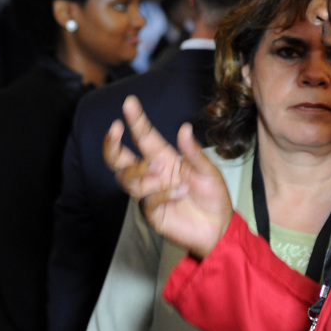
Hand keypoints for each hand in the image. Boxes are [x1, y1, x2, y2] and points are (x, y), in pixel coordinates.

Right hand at [104, 95, 233, 257]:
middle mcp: (152, 174)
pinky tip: (180, 192)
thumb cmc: (213, 197)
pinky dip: (162, 193)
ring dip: (140, 170)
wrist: (219, 227)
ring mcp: (149, 194)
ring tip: (159, 170)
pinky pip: (146, 200)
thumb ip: (193, 152)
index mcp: (165, 158)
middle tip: (115, 129)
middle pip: (119, 159)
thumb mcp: (208, 170)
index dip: (136, 120)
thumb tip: (184, 128)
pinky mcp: (152, 213)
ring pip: (127, 178)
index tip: (130, 103)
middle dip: (111, 144)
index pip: (144, 137)